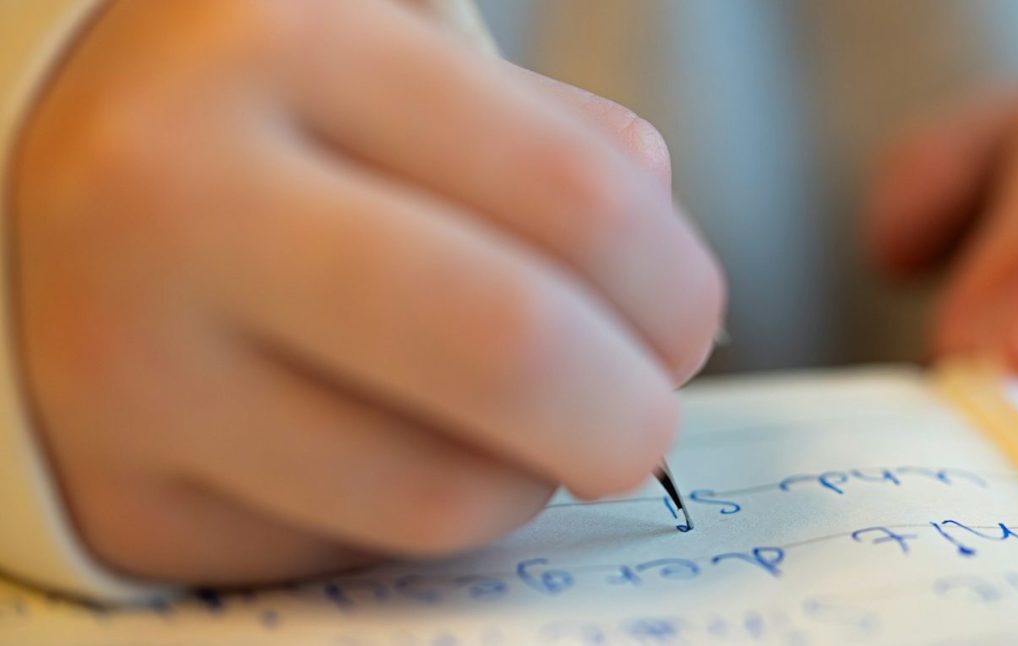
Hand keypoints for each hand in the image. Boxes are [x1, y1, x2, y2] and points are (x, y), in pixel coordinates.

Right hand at [12, 0, 722, 584]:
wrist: (29, 188)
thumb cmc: (257, 120)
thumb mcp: (391, 59)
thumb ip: (543, 137)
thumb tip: (662, 251)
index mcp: (279, 45)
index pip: (572, 196)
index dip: (672, 285)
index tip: (686, 324)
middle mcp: (174, 199)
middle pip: (505, 350)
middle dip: (627, 413)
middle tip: (643, 419)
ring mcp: (126, 366)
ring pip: (432, 494)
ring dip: (524, 477)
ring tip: (513, 429)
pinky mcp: (121, 498)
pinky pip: (347, 551)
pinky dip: (413, 513)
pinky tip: (393, 446)